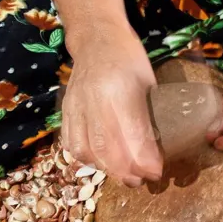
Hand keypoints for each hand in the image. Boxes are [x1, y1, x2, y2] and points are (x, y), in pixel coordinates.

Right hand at [61, 23, 161, 186]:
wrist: (97, 40)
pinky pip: (70, 143)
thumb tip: (156, 154)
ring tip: (123, 176)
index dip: (145, 160)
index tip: (156, 173)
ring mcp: (77, 105)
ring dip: (106, 170)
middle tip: (140, 182)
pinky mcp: (66, 110)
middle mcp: (95, 99)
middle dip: (126, 171)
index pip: (133, 134)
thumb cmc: (130, 61)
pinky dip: (85, 159)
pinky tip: (99, 164)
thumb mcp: (149, 84)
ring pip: (87, 150)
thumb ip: (150, 118)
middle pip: (107, 148)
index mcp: (122, 89)